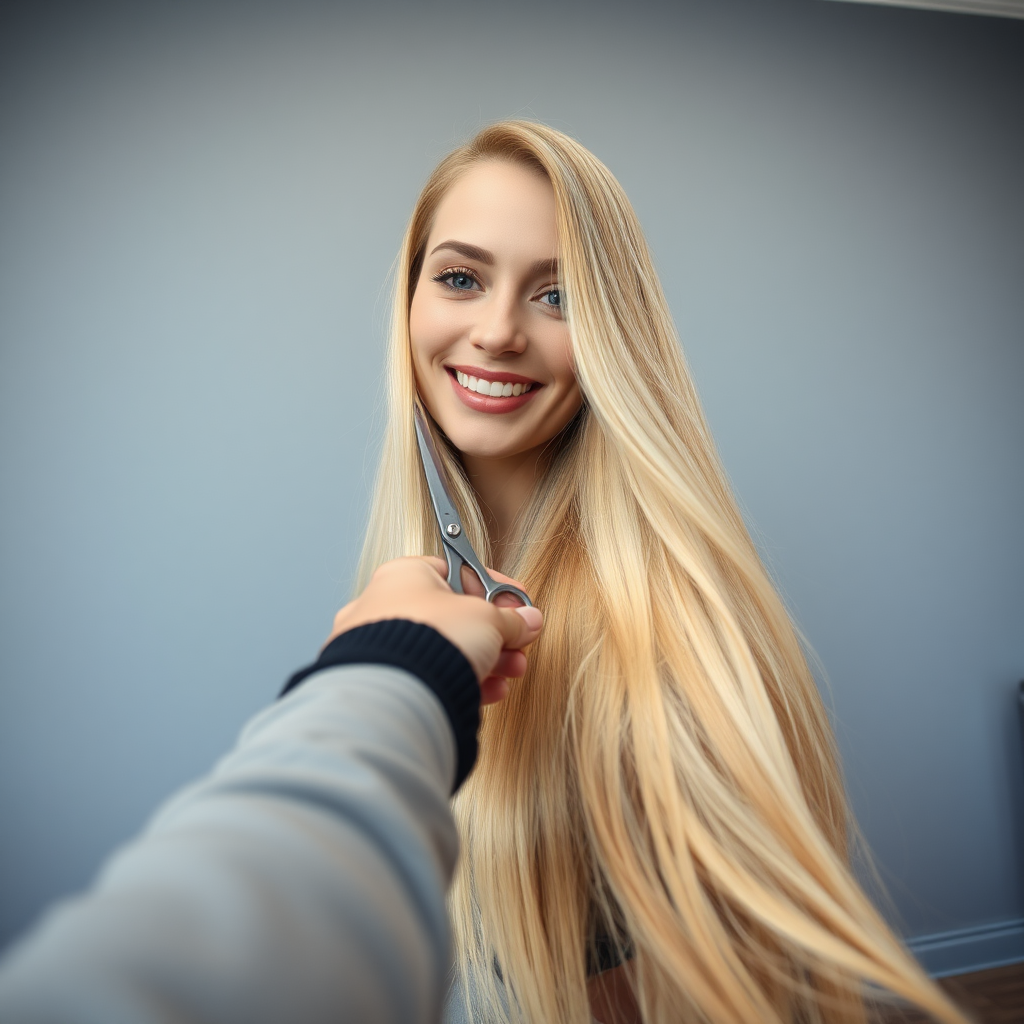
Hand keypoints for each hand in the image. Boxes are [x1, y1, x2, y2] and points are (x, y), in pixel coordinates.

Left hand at [326, 557, 542, 704]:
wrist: (400, 691)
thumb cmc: (433, 638)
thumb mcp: (486, 618)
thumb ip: (511, 619)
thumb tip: (528, 621)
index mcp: (405, 575)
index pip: (457, 572)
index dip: (495, 588)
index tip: (519, 604)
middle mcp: (386, 605)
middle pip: (454, 615)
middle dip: (495, 632)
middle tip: (519, 642)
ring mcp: (382, 646)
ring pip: (445, 647)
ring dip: (487, 658)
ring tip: (512, 669)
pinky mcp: (386, 681)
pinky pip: (430, 674)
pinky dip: (463, 678)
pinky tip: (492, 689)